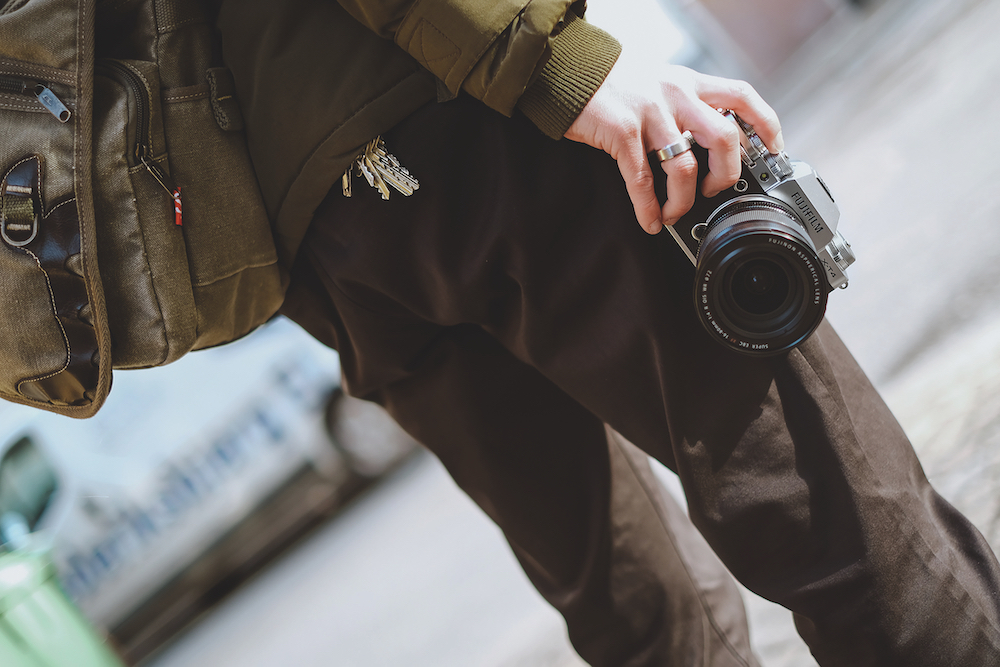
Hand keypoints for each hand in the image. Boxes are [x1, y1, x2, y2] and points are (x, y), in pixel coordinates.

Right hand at [565, 49, 782, 234]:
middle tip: (713, 191)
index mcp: (689, 82)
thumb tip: (702, 140)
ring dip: (683, 201)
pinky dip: (648, 208)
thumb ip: (682, 103)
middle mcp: (676, 95)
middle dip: (725, 176)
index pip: (742, 97)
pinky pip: (643, 180)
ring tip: (674, 213)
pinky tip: (649, 220)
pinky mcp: (622, 131)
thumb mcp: (658, 81)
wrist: (568, 69)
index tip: (774, 150)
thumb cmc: (610, 82)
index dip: (765, 125)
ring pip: (685, 166)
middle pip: (724, 138)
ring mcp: (650, 113)